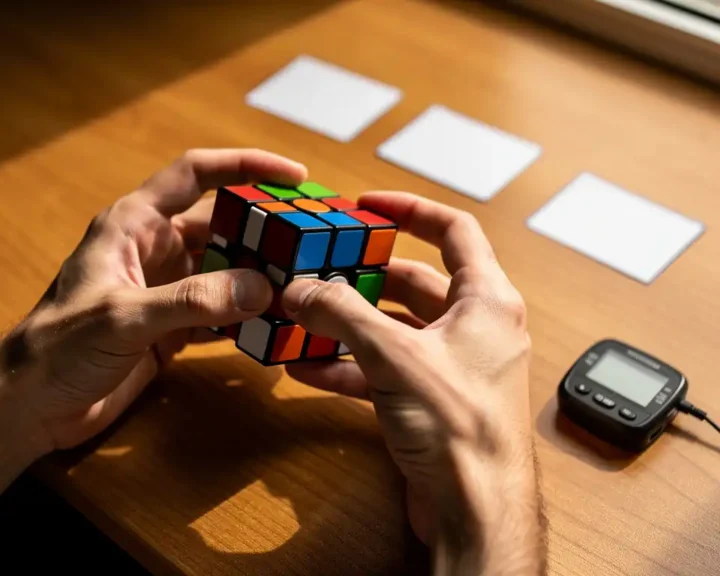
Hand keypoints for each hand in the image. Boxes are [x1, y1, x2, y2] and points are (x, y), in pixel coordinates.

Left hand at [0, 148, 306, 452]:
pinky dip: (249, 318)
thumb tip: (263, 288)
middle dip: (266, 232)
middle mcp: (156, 250)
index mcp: (135, 224)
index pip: (197, 175)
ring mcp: (168, 290)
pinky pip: (222, 313)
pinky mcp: (174, 328)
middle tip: (311, 241)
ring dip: (263, 278)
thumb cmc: (58, 346)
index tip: (294, 176)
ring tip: (305, 284)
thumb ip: (192, 300)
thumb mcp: (124, 316)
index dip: (245, 166)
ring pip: (228, 272)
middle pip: (223, 226)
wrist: (30, 407)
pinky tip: (276, 325)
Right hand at [283, 193, 544, 574]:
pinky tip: (308, 367)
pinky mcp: (431, 399)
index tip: (368, 205)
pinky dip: (349, 365)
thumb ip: (343, 314)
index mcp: (486, 300)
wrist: (473, 509)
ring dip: (348, 325)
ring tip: (304, 318)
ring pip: (394, 328)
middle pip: (413, 282)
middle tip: (322, 267)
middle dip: (362, 277)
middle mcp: (474, 327)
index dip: (409, 209)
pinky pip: (385, 369)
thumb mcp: (394, 355)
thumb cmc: (462, 430)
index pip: (453, 230)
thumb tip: (303, 288)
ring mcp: (452, 365)